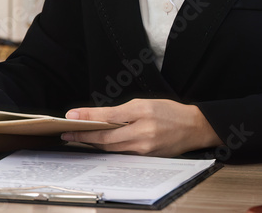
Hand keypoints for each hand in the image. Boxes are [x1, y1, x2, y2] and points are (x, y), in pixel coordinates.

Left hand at [60, 99, 221, 156]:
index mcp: (141, 112)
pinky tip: (99, 145)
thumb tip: (98, 118)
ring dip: (93, 144)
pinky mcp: (147, 157)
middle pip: (106, 137)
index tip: (70, 116)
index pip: (107, 116)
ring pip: (112, 148)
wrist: (194, 127)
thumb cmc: (170, 112)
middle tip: (67, 133)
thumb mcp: (145, 104)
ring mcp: (145, 147)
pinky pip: (122, 153)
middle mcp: (142, 132)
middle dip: (84, 135)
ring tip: (78, 138)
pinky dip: (109, 149)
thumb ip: (122, 112)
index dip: (87, 117)